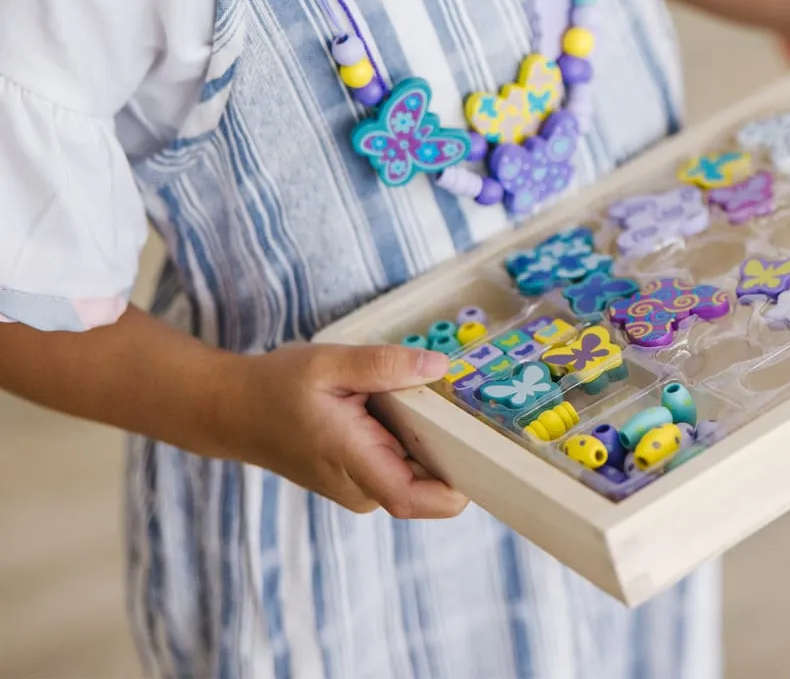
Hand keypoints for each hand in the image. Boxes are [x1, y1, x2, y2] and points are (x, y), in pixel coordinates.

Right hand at [232, 342, 467, 517]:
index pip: (411, 498)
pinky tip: (413, 406)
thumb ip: (384, 365)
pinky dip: (415, 440)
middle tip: (471, 405)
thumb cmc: (277, 386)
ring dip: (434, 443)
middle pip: (425, 486)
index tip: (483, 453)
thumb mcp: (329, 363)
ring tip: (441, 399)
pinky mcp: (360, 477)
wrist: (234, 411)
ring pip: (416, 476)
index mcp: (350, 460)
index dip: (453, 489)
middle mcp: (359, 486)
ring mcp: (359, 487)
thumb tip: (437, 368)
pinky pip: (401, 466)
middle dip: (454, 452)